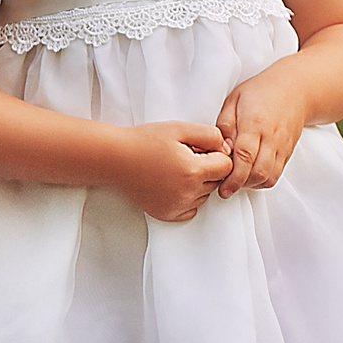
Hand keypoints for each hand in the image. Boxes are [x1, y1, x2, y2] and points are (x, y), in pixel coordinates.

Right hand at [113, 121, 230, 220]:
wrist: (115, 158)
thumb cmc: (146, 140)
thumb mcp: (180, 128)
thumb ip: (211, 135)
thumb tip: (227, 149)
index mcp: (193, 171)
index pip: (227, 166)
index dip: (216, 154)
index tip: (198, 148)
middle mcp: (188, 193)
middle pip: (217, 181)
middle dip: (208, 168)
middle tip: (184, 156)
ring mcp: (177, 207)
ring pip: (205, 195)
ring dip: (198, 183)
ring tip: (175, 169)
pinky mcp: (167, 215)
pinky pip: (192, 209)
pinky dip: (188, 198)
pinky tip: (172, 183)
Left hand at [214, 69, 307, 196]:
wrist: (295, 89)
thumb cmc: (261, 92)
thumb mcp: (234, 100)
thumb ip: (225, 125)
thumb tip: (222, 149)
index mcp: (255, 123)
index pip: (245, 156)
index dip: (233, 176)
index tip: (221, 187)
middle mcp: (272, 137)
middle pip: (258, 172)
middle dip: (240, 185)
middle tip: (225, 187)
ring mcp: (282, 147)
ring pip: (269, 177)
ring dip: (251, 185)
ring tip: (237, 181)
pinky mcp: (287, 153)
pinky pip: (276, 175)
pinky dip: (262, 181)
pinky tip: (250, 176)